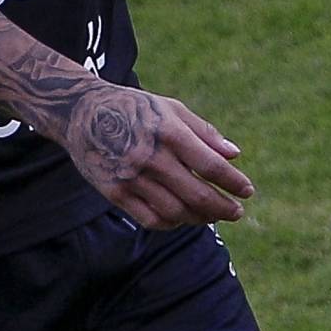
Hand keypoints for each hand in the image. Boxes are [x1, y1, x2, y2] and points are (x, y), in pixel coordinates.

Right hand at [60, 82, 254, 227]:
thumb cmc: (135, 108)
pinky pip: (151, 219)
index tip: (248, 191)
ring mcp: (132, 178)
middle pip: (197, 195)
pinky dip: (173, 223)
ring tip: (212, 215)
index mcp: (170, 132)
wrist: (81, 112)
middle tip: (237, 212)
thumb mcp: (171, 108)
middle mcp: (152, 157)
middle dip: (223, 207)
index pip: (211, 165)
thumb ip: (204, 132)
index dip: (234, 182)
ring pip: (177, 212)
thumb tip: (235, 155)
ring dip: (200, 218)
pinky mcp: (115, 193)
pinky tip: (183, 217)